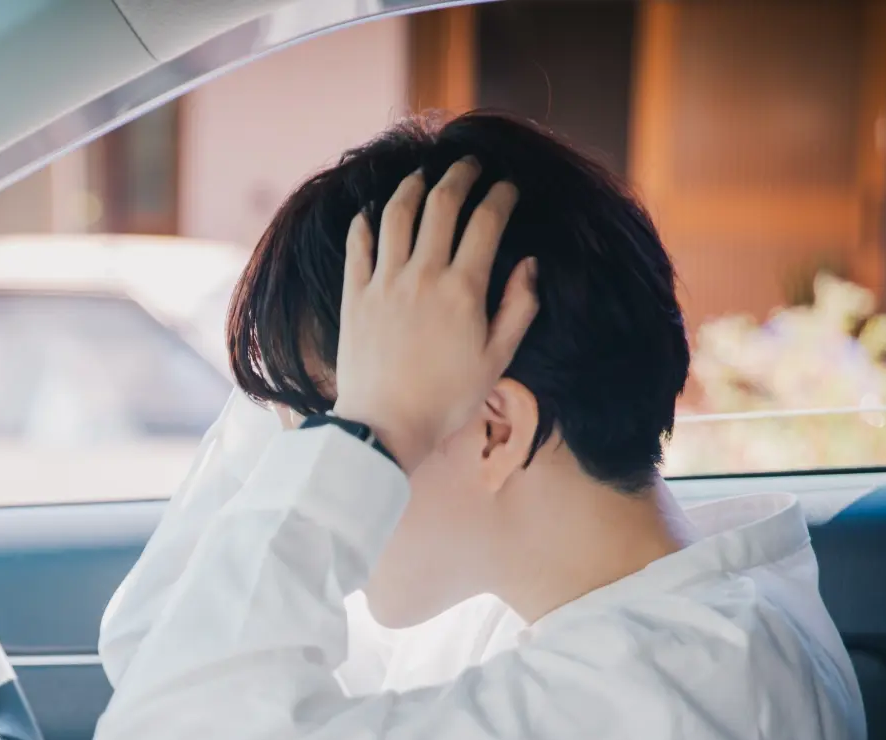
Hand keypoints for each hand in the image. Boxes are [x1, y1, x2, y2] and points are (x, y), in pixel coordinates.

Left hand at [328, 160, 538, 472]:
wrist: (384, 427)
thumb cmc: (446, 400)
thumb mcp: (496, 360)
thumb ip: (518, 308)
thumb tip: (530, 265)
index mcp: (463, 289)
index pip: (487, 222)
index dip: (501, 196)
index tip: (508, 187)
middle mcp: (423, 275)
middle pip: (442, 204)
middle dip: (460, 176)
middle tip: (469, 165)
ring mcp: (384, 283)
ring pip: (397, 215)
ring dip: (412, 187)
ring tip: (422, 176)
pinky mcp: (354, 297)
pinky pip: (357, 246)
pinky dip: (365, 222)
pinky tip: (371, 212)